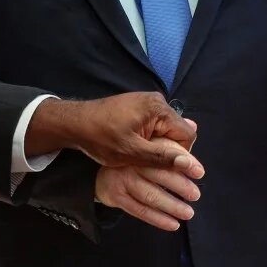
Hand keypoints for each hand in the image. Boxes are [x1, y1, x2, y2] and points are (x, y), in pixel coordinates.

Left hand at [25, 93, 203, 176]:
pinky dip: (148, 138)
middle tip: (147, 161)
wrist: (75, 123)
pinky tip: (134, 146)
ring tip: (139, 155)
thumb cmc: (101, 137)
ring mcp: (147, 102)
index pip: (187, 135)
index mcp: (159, 108)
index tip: (162, 166)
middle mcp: (157, 101)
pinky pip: (155, 125)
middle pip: (178, 131)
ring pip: (166, 130)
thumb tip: (191, 166)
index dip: (180, 155)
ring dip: (157, 145)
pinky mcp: (139, 106)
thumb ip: (162, 158)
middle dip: (167, 149)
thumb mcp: (132, 153)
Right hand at [96, 141, 202, 231]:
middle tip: (196, 195)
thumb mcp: (149, 142)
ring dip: (172, 206)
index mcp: (141, 146)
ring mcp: (123, 180)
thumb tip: (193, 127)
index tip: (199, 172)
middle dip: (180, 185)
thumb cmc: (133, 159)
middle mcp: (130, 162)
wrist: (101, 173)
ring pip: (150, 195)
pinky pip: (140, 210)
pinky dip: (158, 219)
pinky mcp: (117, 197)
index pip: (165, 153)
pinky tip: (173, 224)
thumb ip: (172, 140)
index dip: (183, 162)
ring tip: (188, 213)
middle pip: (158, 175)